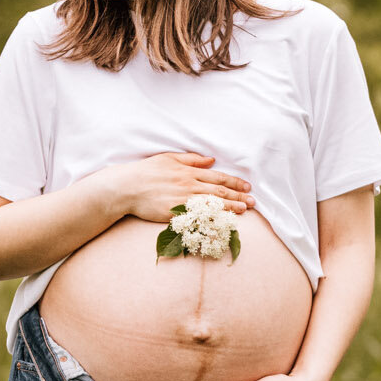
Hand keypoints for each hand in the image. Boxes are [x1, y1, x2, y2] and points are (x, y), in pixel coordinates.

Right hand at [102, 151, 254, 225]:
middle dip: (238, 196)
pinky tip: (223, 222)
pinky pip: (197, 217)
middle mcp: (189, 185)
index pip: (217, 177)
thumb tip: (211, 159)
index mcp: (188, 172)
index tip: (247, 187)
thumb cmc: (146, 171)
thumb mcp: (169, 158)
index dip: (234, 182)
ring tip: (244, 210)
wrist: (127, 187)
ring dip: (230, 208)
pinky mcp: (175, 214)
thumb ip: (191, 159)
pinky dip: (212, 220)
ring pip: (212, 204)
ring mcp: (182, 200)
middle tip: (253, 202)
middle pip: (219, 192)